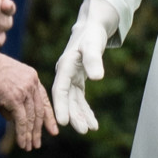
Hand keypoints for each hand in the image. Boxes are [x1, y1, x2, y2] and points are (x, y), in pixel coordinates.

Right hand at [0, 50, 57, 150]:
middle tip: (38, 143)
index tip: (53, 129)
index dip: (48, 117)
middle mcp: (32, 84)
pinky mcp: (15, 99)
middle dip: (39, 129)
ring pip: (31, 118)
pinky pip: (22, 120)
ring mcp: (25, 91)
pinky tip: (22, 143)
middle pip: (39, 111)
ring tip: (29, 147)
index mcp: (32, 78)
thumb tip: (13, 119)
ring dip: (30, 135)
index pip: (44, 100)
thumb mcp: (6, 85)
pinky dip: (22, 134)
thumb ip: (12, 101)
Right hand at [52, 0, 119, 134]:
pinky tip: (92, 122)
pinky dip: (85, 109)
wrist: (92, 27)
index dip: (61, 106)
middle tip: (83, 130)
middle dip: (74, 115)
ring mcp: (71, 78)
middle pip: (67, 99)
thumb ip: (94, 60)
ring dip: (81, 115)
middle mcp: (65, 74)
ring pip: (74, 101)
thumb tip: (97, 78)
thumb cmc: (92, 34)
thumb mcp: (93, 45)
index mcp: (65, 67)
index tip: (62, 123)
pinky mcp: (78, 79)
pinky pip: (79, 98)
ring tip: (90, 129)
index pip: (60, 90)